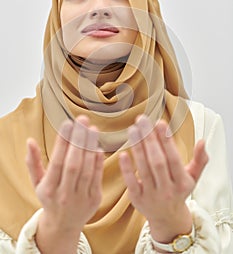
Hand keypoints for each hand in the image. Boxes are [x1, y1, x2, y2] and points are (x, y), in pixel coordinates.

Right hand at [26, 115, 102, 253]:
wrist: (63, 225)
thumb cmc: (50, 197)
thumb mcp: (37, 182)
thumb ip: (33, 161)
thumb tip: (30, 141)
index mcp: (49, 189)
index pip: (56, 162)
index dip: (62, 143)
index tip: (67, 124)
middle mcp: (65, 195)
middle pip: (73, 165)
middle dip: (79, 140)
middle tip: (83, 120)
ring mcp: (81, 198)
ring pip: (87, 170)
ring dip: (91, 147)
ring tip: (92, 129)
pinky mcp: (95, 199)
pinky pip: (98, 177)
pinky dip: (98, 161)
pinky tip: (97, 145)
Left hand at [119, 115, 208, 242]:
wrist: (167, 218)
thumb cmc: (178, 190)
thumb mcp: (193, 177)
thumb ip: (200, 159)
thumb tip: (202, 141)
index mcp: (182, 183)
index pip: (174, 159)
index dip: (166, 141)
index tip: (159, 122)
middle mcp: (167, 190)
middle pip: (157, 162)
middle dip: (149, 139)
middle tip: (142, 119)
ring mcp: (151, 195)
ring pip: (143, 169)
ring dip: (137, 147)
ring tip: (133, 129)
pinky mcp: (137, 199)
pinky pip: (131, 182)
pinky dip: (127, 168)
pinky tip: (123, 153)